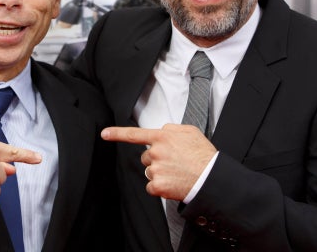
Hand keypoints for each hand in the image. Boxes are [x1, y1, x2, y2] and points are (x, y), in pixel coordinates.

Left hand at [101, 124, 215, 200]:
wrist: (212, 178)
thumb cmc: (204, 156)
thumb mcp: (190, 132)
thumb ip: (172, 128)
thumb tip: (162, 131)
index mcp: (162, 137)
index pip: (134, 134)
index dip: (117, 133)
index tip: (105, 133)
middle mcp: (156, 152)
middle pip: (145, 156)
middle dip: (156, 159)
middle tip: (174, 162)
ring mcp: (156, 169)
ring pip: (149, 171)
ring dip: (160, 173)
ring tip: (177, 173)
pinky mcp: (158, 185)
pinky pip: (152, 187)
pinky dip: (160, 188)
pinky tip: (173, 184)